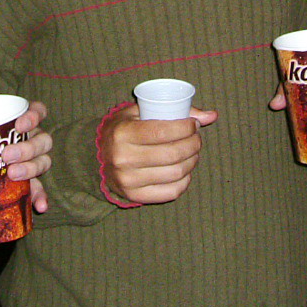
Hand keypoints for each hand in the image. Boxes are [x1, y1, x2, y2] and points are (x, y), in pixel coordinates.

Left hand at [0, 101, 52, 212]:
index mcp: (18, 120)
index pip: (37, 111)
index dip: (34, 116)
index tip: (19, 125)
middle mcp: (30, 138)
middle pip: (42, 140)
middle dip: (27, 148)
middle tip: (6, 156)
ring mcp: (30, 160)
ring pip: (43, 160)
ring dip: (31, 168)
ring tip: (13, 174)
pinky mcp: (27, 180)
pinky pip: (39, 187)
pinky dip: (40, 196)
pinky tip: (39, 206)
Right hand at [98, 104, 218, 203]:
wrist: (94, 158)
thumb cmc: (122, 130)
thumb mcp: (138, 112)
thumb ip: (173, 110)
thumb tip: (211, 115)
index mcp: (122, 134)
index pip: (163, 131)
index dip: (186, 127)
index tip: (193, 124)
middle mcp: (124, 159)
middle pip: (173, 154)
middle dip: (194, 144)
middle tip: (196, 138)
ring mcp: (128, 181)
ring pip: (176, 173)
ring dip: (192, 161)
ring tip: (193, 152)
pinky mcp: (135, 197)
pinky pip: (171, 192)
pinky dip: (185, 180)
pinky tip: (184, 170)